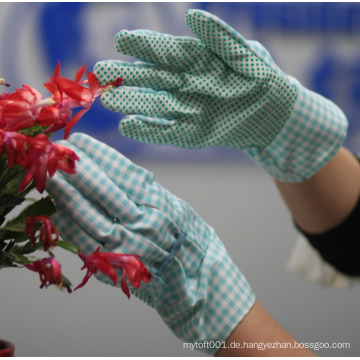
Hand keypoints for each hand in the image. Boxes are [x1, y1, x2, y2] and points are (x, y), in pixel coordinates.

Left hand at [45, 132, 254, 353]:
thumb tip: (108, 170)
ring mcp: (131, 246)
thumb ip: (143, 191)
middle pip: (104, 191)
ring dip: (67, 197)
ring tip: (50, 178)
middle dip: (77, 169)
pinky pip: (90, 245)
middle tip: (56, 152)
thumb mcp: (172, 205)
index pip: (123, 172)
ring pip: (92, 217)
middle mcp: (145, 222)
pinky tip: (56, 212)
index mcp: (159, 203)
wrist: (199, 277)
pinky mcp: (119, 266)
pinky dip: (71, 228)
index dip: (97, 154)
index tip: (78, 141)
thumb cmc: (188, 237)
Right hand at [94, 9, 347, 181]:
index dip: (144, 46)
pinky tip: (128, 127)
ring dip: (131, 102)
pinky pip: (166, 132)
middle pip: (152, 78)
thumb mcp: (246, 54)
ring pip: (154, 105)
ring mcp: (188, 109)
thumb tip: (191, 16)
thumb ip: (220, 37)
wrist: (273, 114)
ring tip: (107, 99)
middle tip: (101, 71)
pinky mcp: (192, 133)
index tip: (122, 40)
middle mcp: (187, 84)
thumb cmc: (262, 79)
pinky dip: (147, 130)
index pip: (166, 51)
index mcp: (197, 60)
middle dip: (127, 74)